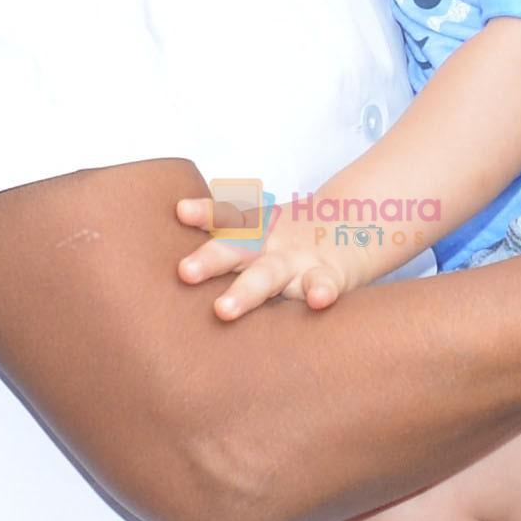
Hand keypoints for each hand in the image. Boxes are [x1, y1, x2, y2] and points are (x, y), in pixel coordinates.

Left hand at [173, 196, 365, 321]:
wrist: (358, 227)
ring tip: (223, 309)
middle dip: (210, 260)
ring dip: (246, 291)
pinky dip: (321, 292)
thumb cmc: (291, 243)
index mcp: (252, 232)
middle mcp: (269, 244)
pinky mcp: (329, 276)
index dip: (204, 214)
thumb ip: (225, 251)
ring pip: (269, 275)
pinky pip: (323, 285)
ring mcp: (298, 260)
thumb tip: (162, 281)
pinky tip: (317, 300)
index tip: (181, 211)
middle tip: (184, 272)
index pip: (226, 219)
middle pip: (237, 249)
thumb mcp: (261, 237)